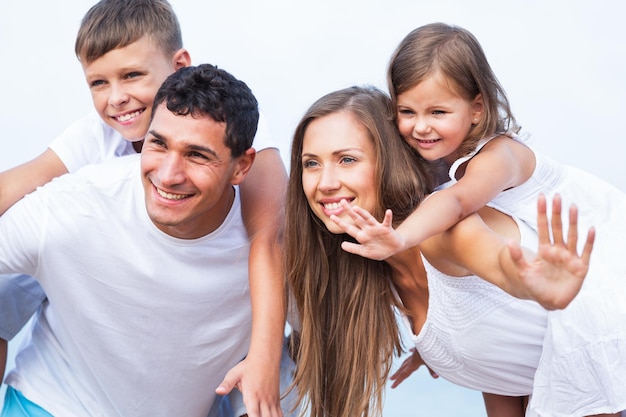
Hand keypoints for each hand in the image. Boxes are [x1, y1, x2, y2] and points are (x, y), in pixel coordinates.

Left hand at [216, 356, 282, 416]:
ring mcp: (271, 399)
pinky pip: (279, 413)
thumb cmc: (249, 365)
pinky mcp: (276, 398)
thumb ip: (227, 384)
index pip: (254, 415)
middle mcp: (263, 399)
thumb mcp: (234, 373)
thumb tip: (218, 391)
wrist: (266, 356)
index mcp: (252, 396)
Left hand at [330, 200, 404, 260]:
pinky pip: (386, 222)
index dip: (340, 223)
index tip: (331, 216)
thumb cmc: (379, 250)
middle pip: (356, 219)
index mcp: (361, 236)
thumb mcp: (365, 251)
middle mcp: (367, 229)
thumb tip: (342, 245)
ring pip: (368, 219)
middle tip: (341, 201)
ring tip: (356, 208)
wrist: (393, 249)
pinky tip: (388, 211)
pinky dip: (388, 217)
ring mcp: (376, 228)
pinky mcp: (386, 229)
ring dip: (363, 213)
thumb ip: (354, 248)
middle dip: (349, 211)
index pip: (349, 228)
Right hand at [389, 348, 437, 388]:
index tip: (392, 386)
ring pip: (406, 361)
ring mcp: (415, 353)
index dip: (398, 380)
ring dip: (402, 366)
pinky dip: (411, 352)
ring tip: (397, 371)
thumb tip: (436, 376)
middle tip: (391, 379)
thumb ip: (432, 369)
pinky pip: (413, 351)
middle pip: (403, 368)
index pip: (404, 373)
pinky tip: (410, 350)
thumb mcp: (432, 359)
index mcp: (414, 362)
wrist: (429, 333)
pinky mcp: (419, 348)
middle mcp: (412, 358)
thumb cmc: (431, 347)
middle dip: (397, 375)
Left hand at [506, 194, 594, 309]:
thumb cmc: (534, 286)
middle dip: (557, 213)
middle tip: (557, 197)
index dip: (543, 213)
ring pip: (572, 236)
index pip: (543, 227)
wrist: (548, 301)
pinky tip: (590, 230)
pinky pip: (585, 252)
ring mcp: (570, 258)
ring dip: (572, 222)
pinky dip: (588, 241)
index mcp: (544, 249)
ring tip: (572, 207)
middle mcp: (558, 250)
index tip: (541, 197)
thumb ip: (516, 257)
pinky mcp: (580, 267)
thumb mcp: (522, 271)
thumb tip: (508, 241)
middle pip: (557, 228)